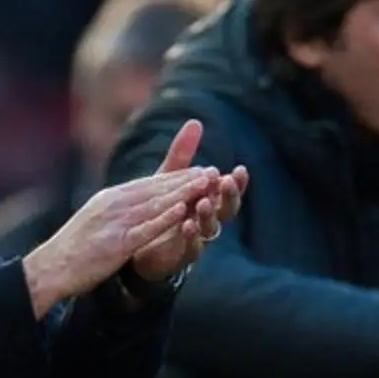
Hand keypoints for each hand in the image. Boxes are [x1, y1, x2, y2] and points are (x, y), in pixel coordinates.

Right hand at [22, 167, 216, 317]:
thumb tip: (133, 203)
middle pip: (156, 188)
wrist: (50, 268)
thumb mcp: (96, 221)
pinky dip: (164, 218)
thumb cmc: (73, 249)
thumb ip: (115, 210)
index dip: (176, 176)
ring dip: (183, 192)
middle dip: (186, 179)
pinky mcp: (116, 243)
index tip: (199, 170)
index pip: (148, 184)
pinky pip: (145, 228)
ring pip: (155, 204)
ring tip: (206, 183)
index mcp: (109, 199)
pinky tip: (182, 210)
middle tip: (212, 171)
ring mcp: (114, 222)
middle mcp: (113, 204)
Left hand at [130, 119, 247, 281]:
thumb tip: (196, 122)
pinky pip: (191, 248)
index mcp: (208, 201)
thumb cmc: (161, 208)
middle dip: (228, 196)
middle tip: (226, 182)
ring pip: (210, 228)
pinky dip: (191, 237)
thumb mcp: (169, 179)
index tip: (240, 169)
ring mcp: (196, 239)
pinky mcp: (180, 255)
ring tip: (203, 202)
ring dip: (208, 214)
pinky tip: (187, 225)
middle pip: (226, 210)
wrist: (138, 244)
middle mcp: (207, 220)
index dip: (237, 183)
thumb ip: (182, 155)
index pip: (228, 191)